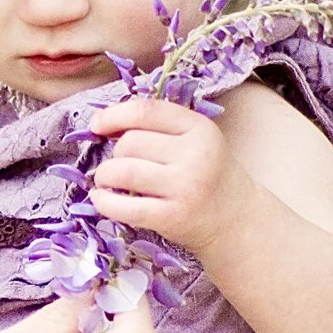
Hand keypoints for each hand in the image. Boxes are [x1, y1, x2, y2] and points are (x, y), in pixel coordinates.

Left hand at [87, 96, 256, 253]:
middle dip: (114, 154)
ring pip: (124, 171)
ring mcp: (186, 186)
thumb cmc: (206, 176)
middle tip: (118, 166)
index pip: (146, 111)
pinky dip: (105, 202)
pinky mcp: (173, 217)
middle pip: (130, 142)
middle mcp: (195, 154)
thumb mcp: (196, 141)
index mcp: (199, 128)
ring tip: (106, 182)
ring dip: (105, 176)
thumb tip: (104, 124)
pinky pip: (126, 207)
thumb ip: (160, 128)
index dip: (113, 115)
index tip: (97, 126)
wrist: (236, 221)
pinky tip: (102, 200)